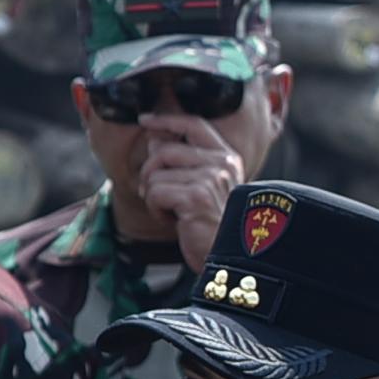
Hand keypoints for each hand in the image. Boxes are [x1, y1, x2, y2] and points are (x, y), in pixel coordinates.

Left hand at [138, 116, 248, 270]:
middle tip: (154, 194)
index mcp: (226, 158)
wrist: (232, 258)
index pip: (194, 124)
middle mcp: (221, 164)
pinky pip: (155, 192)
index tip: (146, 120)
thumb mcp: (200, 188)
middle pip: (165, 150)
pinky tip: (174, 221)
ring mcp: (210, 178)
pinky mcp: (196, 196)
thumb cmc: (213, 225)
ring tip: (172, 211)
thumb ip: (181, 163)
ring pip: (156, 174)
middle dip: (149, 173)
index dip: (167, 120)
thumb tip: (154, 140)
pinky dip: (156, 210)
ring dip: (154, 196)